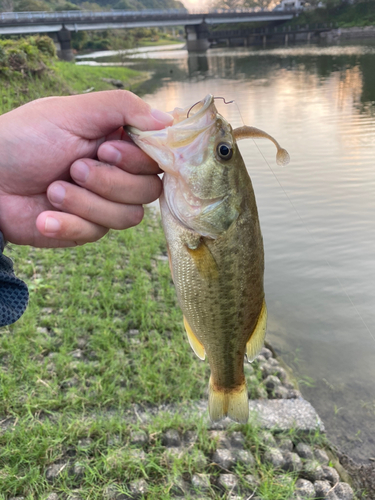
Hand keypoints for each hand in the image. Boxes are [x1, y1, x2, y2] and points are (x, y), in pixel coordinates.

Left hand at [0, 90, 171, 247]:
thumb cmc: (25, 139)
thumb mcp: (72, 112)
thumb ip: (122, 108)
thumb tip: (168, 120)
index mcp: (118, 143)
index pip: (156, 159)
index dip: (138, 161)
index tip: (107, 150)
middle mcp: (117, 174)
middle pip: (148, 191)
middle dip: (109, 182)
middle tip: (74, 168)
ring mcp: (103, 204)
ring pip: (128, 217)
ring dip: (86, 203)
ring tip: (53, 189)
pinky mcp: (86, 229)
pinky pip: (97, 235)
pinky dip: (68, 224)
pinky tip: (43, 216)